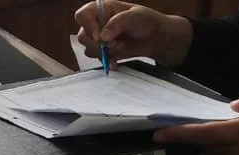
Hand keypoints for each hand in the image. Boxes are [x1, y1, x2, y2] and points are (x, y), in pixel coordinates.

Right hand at [74, 1, 192, 67]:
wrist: (156, 37)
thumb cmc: (146, 21)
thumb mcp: (134, 17)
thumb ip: (117, 24)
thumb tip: (102, 37)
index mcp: (102, 9)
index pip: (83, 15)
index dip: (88, 26)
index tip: (99, 37)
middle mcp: (98, 23)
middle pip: (83, 35)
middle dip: (97, 44)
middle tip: (114, 44)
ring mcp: (100, 38)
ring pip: (88, 49)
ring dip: (104, 52)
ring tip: (120, 46)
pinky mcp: (104, 51)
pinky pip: (97, 59)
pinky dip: (106, 61)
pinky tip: (116, 61)